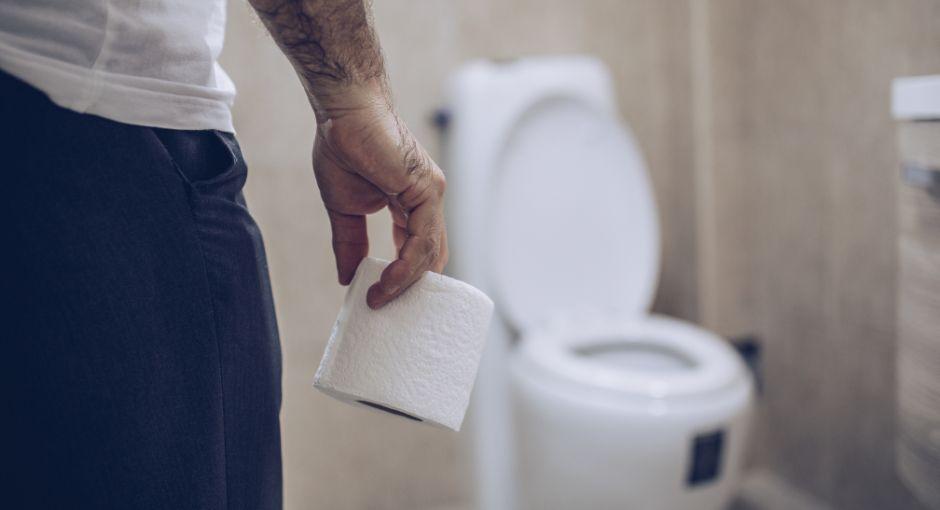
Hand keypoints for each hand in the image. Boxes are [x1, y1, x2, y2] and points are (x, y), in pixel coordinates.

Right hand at [312, 101, 447, 308]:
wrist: (344, 112)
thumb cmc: (344, 146)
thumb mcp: (344, 208)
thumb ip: (350, 243)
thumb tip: (347, 278)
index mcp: (411, 205)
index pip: (418, 251)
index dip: (404, 279)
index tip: (383, 300)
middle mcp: (427, 202)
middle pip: (430, 258)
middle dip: (411, 290)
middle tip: (387, 313)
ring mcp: (431, 196)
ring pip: (428, 255)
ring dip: (405, 285)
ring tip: (379, 302)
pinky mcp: (426, 191)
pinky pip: (422, 241)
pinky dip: (406, 268)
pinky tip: (386, 283)